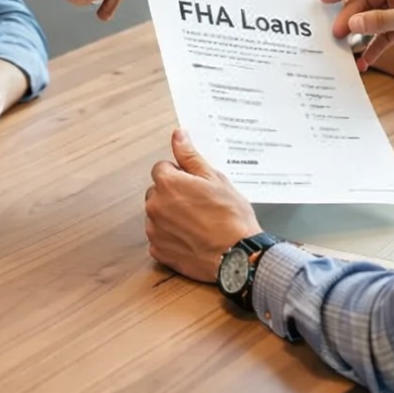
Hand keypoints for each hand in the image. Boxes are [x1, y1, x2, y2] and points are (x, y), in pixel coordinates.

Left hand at [145, 129, 260, 282]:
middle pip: (158, 191)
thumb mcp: (215, 179)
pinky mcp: (158, 251)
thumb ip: (190, 156)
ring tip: (198, 223)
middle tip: (199, 204)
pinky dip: (171, 237)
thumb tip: (178, 136)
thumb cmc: (231, 218)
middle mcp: (155, 205)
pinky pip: (159, 237)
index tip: (195, 185)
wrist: (238, 256)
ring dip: (171, 216)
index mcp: (168, 184)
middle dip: (173, 195)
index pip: (162, 168)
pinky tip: (191, 238)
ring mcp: (155, 230)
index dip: (180, 174)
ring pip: (158, 214)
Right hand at [322, 0, 393, 69]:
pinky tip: (366, 60)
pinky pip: (385, 35)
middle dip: (351, 18)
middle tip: (336, 34)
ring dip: (361, 34)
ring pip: (374, 20)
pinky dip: (376, 47)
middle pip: (366, 2)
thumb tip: (353, 24)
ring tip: (346, 49)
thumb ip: (381, 20)